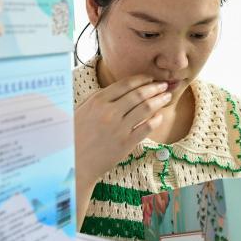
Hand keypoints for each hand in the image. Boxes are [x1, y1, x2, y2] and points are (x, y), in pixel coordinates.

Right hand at [74, 75, 171, 220]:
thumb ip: (99, 98)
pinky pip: (146, 128)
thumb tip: (120, 88)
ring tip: (166, 97)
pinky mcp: (125, 144)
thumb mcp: (82, 110)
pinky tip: (160, 116)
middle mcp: (109, 112)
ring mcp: (118, 128)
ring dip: (159, 101)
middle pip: (139, 94)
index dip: (142, 79)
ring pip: (146, 109)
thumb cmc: (76, 135)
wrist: (74, 162)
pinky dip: (156, 120)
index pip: (126, 84)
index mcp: (98, 101)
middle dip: (155, 87)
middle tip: (164, 85)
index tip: (151, 78)